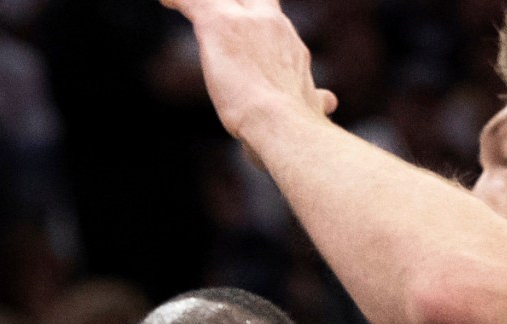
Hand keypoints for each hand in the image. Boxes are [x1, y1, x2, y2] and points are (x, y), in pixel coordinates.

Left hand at [161, 0, 336, 139]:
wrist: (284, 125)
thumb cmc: (297, 127)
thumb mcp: (309, 108)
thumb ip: (315, 100)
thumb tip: (330, 101)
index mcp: (289, 45)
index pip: (270, 20)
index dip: (257, 19)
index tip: (246, 25)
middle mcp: (272, 25)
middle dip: (238, 2)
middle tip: (221, 12)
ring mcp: (246, 22)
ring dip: (203, 3)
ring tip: (179, 3)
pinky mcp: (220, 26)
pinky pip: (192, 2)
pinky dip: (176, 0)